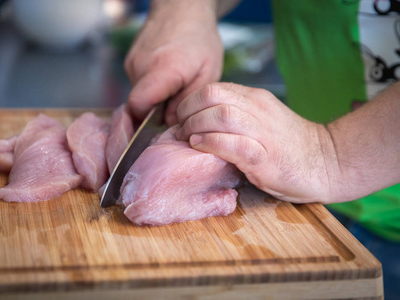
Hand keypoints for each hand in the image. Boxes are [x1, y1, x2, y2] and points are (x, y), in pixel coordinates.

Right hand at [124, 0, 223, 124]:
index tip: (164, 121)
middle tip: (177, 101)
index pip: (138, 106)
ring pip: (139, 94)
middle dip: (156, 110)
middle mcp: (140, 66)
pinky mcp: (130, 61)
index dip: (148, 121)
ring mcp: (132, 62)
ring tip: (175, 84)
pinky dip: (152, 86)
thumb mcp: (207, 73)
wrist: (181, 6)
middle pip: (139, 104)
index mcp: (161, 70)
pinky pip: (138, 83)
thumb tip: (170, 122)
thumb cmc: (200, 38)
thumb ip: (188, 101)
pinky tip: (167, 76)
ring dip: (155, 97)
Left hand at [175, 83, 338, 203]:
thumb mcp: (262, 120)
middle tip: (179, 128)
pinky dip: (210, 142)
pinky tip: (199, 145)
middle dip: (187, 110)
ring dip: (194, 125)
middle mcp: (258, 110)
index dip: (189, 101)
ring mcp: (263, 132)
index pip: (213, 88)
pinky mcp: (265, 158)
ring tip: (187, 138)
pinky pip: (232, 143)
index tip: (180, 118)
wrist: (329, 163)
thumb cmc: (290, 146)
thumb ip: (236, 115)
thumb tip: (198, 122)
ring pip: (220, 114)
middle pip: (212, 95)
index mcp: (256, 99)